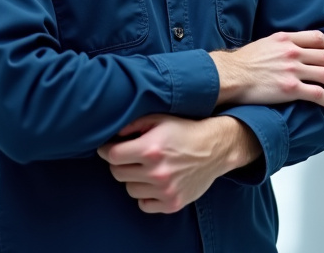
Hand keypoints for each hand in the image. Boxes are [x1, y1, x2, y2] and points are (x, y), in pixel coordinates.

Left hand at [96, 114, 260, 213]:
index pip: (112, 156)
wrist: (215, 149)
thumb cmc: (185, 131)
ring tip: (146, 169)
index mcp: (151, 149)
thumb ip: (133, 124)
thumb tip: (112, 136)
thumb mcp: (160, 118)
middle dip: (120, 164)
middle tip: (130, 157)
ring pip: (129, 189)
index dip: (108, 150)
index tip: (110, 148)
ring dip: (133, 179)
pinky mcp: (172, 203)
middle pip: (118, 173)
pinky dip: (145, 195)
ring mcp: (165, 190)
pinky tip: (153, 184)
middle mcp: (156, 172)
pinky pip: (144, 204)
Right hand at [210, 30, 323, 109]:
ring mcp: (293, 70)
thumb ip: (282, 45)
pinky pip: (318, 94)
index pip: (318, 39)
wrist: (230, 76)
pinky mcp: (291, 89)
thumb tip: (292, 49)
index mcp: (287, 39)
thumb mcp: (264, 44)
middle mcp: (293, 52)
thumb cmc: (242, 63)